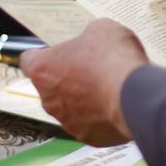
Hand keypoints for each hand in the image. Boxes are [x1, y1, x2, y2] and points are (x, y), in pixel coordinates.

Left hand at [20, 19, 147, 145]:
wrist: (136, 94)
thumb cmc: (114, 61)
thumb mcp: (101, 29)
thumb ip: (88, 35)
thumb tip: (93, 40)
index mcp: (43, 69)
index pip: (29, 60)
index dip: (45, 54)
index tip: (58, 52)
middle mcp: (49, 99)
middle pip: (52, 85)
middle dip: (69, 77)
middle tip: (92, 67)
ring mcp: (68, 120)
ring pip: (71, 107)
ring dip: (84, 97)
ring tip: (109, 86)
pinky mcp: (88, 135)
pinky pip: (91, 123)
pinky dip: (100, 115)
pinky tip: (116, 103)